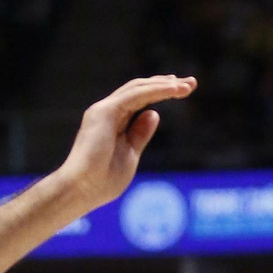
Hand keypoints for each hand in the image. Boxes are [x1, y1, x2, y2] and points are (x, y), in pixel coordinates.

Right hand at [58, 75, 196, 214]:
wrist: (81, 189)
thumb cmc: (102, 181)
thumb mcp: (130, 154)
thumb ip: (139, 134)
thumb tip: (154, 114)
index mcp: (112, 121)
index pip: (139, 100)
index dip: (161, 92)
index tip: (182, 90)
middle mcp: (107, 111)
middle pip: (140, 89)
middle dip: (166, 84)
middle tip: (191, 83)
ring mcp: (104, 110)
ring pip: (139, 88)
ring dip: (164, 85)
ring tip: (187, 85)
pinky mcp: (105, 112)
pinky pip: (136, 95)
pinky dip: (156, 90)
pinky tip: (173, 89)